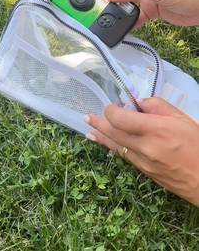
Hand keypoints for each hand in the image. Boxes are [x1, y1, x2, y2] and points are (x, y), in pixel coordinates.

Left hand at [83, 98, 198, 206]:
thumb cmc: (198, 145)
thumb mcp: (181, 118)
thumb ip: (157, 106)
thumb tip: (137, 102)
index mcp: (156, 129)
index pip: (120, 118)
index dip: (111, 110)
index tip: (112, 105)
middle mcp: (146, 146)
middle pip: (113, 133)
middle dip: (99, 123)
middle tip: (88, 117)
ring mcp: (144, 161)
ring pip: (116, 146)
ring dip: (101, 137)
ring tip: (90, 132)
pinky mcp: (145, 172)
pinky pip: (126, 156)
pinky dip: (115, 148)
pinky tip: (108, 144)